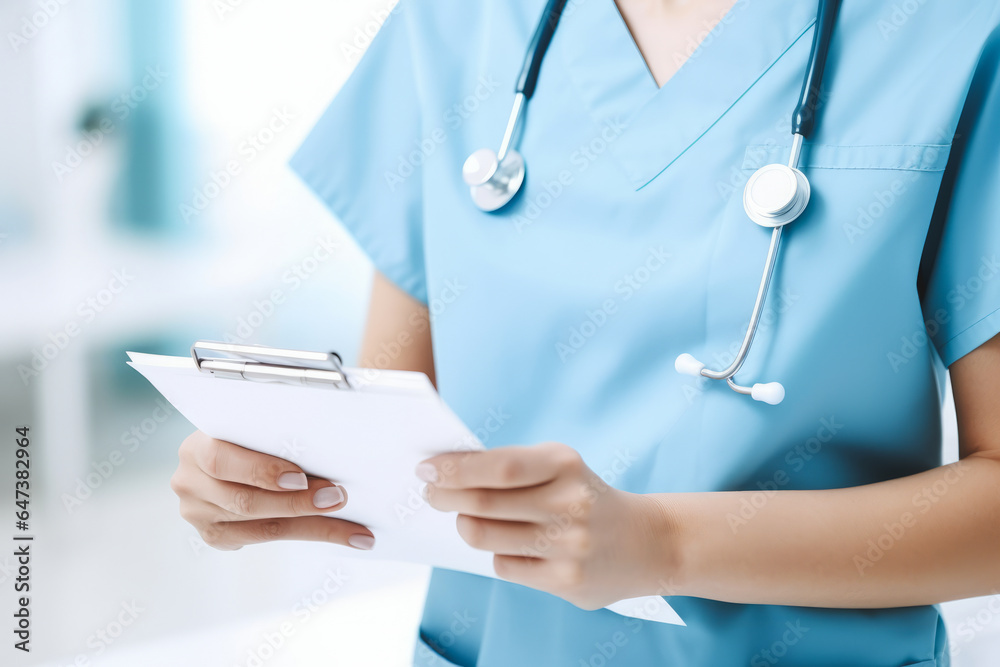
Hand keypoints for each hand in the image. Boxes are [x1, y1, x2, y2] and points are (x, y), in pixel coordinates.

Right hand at [170, 430, 374, 550]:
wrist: (223, 456)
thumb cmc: (247, 435)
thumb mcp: (251, 427)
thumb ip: (273, 436)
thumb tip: (328, 447)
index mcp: (196, 447)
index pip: (222, 460)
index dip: (262, 471)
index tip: (301, 478)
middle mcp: (190, 483)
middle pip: (247, 501)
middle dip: (299, 502)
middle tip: (338, 498)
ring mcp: (199, 514)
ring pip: (264, 526)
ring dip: (316, 525)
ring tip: (356, 529)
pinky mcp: (216, 536)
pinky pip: (268, 540)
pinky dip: (311, 535)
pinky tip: (345, 536)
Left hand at [417, 442, 676, 609]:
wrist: (645, 542)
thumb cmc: (584, 496)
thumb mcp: (559, 468)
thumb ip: (510, 468)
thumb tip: (447, 472)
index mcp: (565, 464)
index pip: (497, 467)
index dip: (454, 469)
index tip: (427, 468)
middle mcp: (569, 503)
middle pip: (482, 504)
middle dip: (446, 497)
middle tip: (432, 493)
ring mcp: (569, 545)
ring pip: (485, 537)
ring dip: (466, 526)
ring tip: (466, 517)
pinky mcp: (567, 581)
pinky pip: (504, 566)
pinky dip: (496, 553)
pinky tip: (508, 544)